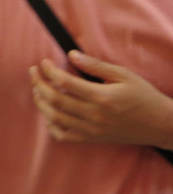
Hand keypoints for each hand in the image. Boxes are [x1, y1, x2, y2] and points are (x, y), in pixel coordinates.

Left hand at [29, 50, 172, 148]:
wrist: (160, 125)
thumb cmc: (144, 96)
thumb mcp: (124, 75)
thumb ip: (95, 66)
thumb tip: (71, 54)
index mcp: (102, 97)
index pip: (64, 82)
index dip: (48, 71)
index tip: (43, 62)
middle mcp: (94, 116)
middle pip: (54, 100)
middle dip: (38, 84)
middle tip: (33, 72)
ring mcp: (91, 130)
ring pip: (54, 118)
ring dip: (40, 102)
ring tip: (37, 88)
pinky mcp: (91, 139)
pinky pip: (63, 136)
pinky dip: (51, 124)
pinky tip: (49, 112)